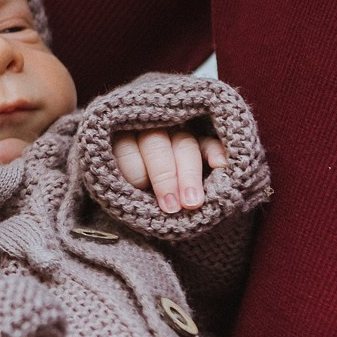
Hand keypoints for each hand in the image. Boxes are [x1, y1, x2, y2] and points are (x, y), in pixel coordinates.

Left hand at [112, 125, 228, 212]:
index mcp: (118, 137)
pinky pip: (211, 142)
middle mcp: (149, 128)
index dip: (134, 171)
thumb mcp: (117, 187)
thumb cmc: (126, 190)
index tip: (140, 190)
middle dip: (164, 177)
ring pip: (184, 145)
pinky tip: (220, 166)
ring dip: (188, 174)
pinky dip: (216, 153)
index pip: (125, 147)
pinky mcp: (203, 139)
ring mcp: (178, 131)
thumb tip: (131, 202)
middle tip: (171, 207)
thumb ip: (123, 188)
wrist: (151, 192)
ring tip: (192, 203)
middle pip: (156, 145)